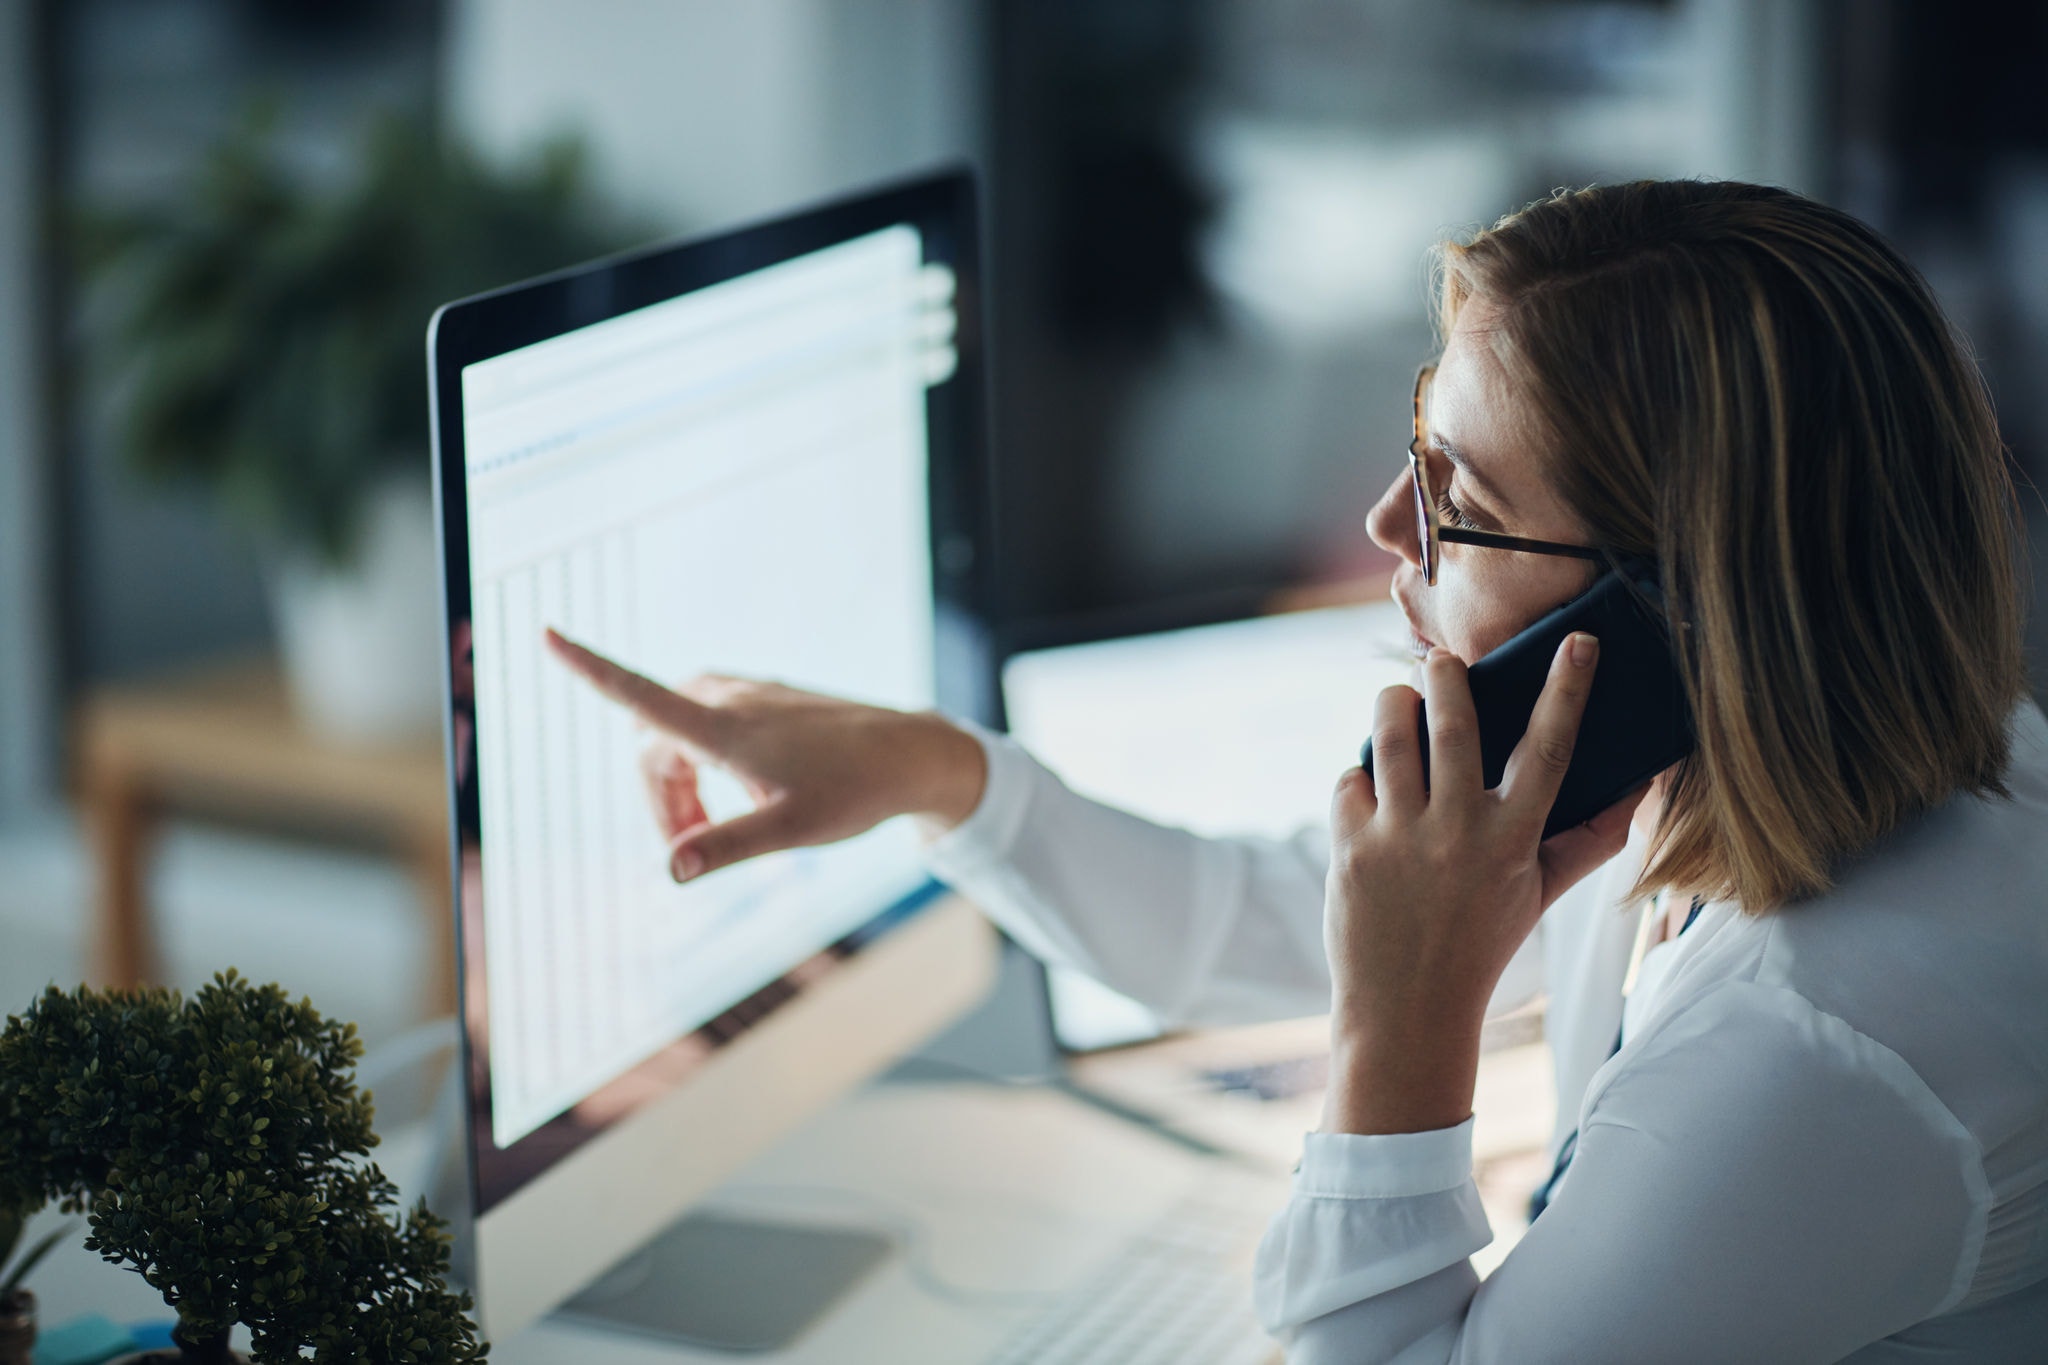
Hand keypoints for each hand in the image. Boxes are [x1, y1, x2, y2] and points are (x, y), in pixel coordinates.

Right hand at [543, 630, 987, 881]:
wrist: (913, 755)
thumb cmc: (856, 793)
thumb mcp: (791, 830)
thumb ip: (726, 847)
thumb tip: (670, 868)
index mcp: (725, 728)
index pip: (639, 695)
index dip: (589, 668)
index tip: (546, 634)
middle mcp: (730, 699)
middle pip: (654, 746)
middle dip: (660, 799)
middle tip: (691, 849)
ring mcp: (750, 695)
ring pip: (680, 736)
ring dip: (682, 783)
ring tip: (720, 824)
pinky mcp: (767, 700)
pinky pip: (710, 725)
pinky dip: (708, 764)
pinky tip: (751, 793)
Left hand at [1320, 634, 1647, 1134]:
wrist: (1406, 1010)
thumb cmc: (1480, 944)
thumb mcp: (1539, 895)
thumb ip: (1588, 840)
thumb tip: (1637, 789)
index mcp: (1512, 839)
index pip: (1549, 749)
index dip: (1568, 691)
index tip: (1581, 644)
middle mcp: (1458, 831)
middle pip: (1453, 721)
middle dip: (1444, 675)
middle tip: (1441, 661)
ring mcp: (1400, 837)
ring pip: (1392, 733)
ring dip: (1393, 702)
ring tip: (1400, 698)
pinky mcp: (1350, 848)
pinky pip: (1350, 778)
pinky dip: (1360, 775)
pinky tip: (1372, 792)